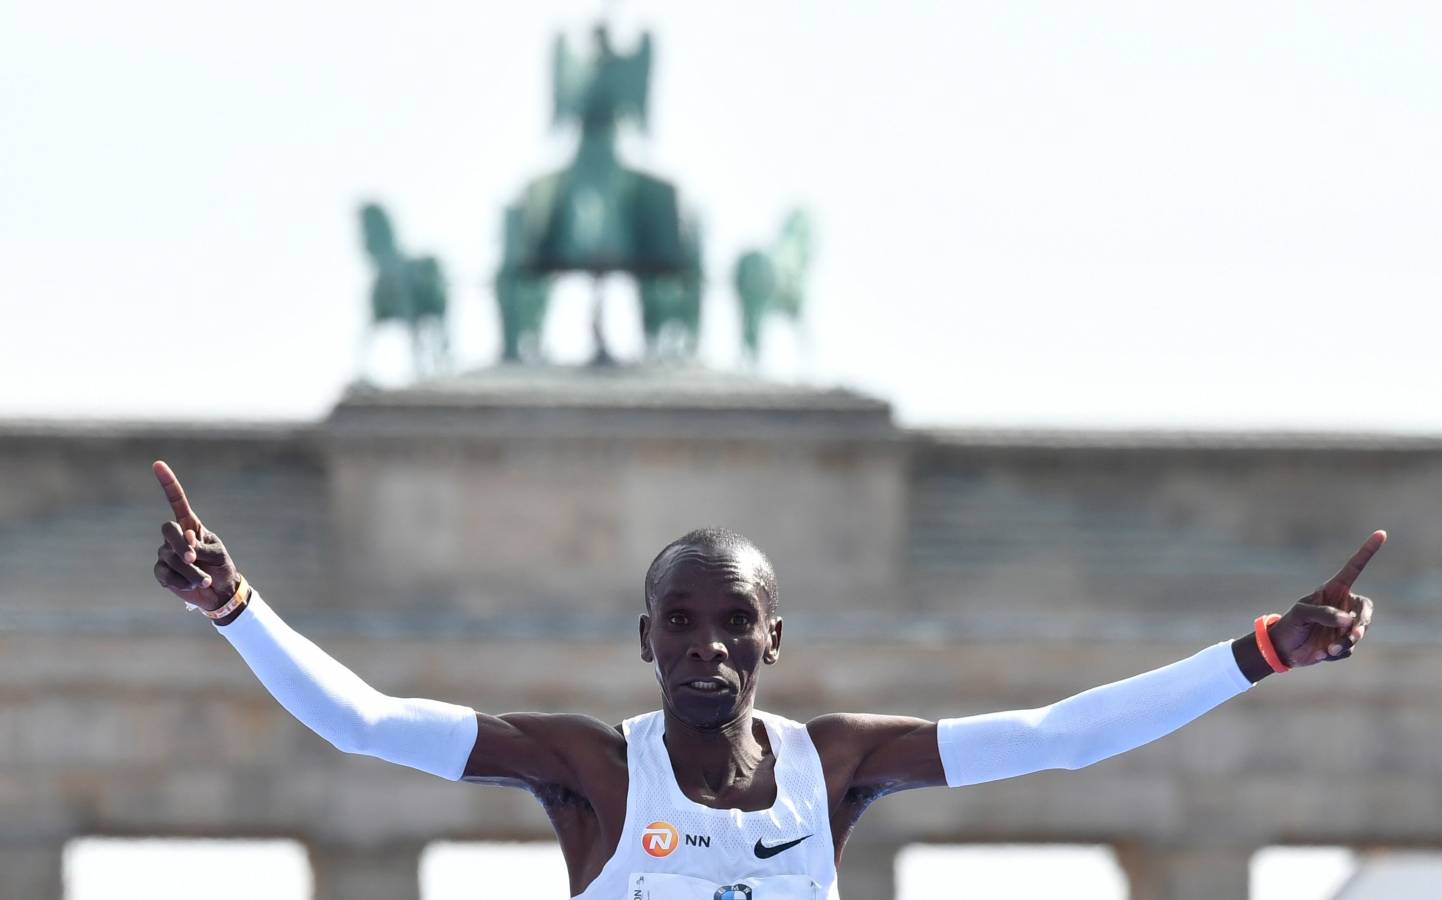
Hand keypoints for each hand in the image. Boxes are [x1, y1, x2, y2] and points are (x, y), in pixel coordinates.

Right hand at [151, 460, 240, 611]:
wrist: (219, 592)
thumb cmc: (221, 567)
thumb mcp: (218, 554)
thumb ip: (202, 548)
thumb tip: (186, 544)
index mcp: (191, 525)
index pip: (176, 501)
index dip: (168, 483)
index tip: (157, 464)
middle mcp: (175, 537)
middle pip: (167, 530)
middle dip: (180, 544)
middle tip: (193, 557)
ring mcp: (165, 554)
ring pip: (170, 557)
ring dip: (190, 570)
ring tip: (204, 579)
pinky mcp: (162, 572)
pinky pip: (166, 575)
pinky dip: (183, 581)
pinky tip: (193, 585)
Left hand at [1268, 530, 1383, 667]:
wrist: (1283, 650)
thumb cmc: (1290, 625)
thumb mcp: (1301, 614)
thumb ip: (1323, 613)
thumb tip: (1347, 620)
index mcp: (1333, 590)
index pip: (1354, 568)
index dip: (1367, 552)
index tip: (1381, 533)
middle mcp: (1343, 606)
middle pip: (1366, 611)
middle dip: (1361, 624)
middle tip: (1354, 635)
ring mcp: (1344, 625)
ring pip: (1359, 633)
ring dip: (1346, 642)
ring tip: (1329, 648)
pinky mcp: (1343, 643)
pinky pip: (1349, 649)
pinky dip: (1337, 653)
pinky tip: (1322, 652)